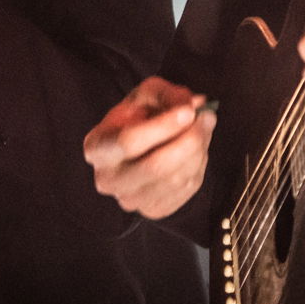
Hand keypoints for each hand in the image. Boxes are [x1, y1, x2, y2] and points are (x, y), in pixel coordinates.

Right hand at [83, 77, 215, 219]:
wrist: (138, 144)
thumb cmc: (138, 116)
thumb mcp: (147, 93)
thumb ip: (167, 95)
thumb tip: (193, 105)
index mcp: (97, 148)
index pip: (128, 142)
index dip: (162, 127)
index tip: (188, 111)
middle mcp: (108, 180)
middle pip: (155, 166)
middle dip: (189, 140)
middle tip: (207, 117)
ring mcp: (130, 200)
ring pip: (176, 179)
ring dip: (199, 150)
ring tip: (204, 128)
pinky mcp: (154, 210)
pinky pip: (187, 189)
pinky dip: (200, 166)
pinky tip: (197, 150)